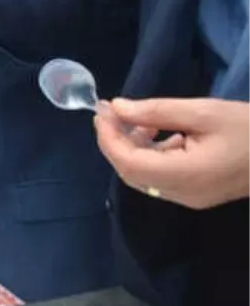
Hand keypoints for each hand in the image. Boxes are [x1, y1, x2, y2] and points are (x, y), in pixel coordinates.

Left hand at [95, 97, 249, 209]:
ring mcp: (190, 197)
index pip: (128, 163)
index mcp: (185, 175)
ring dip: (131, 147)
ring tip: (135, 118)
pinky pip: (161, 177)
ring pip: (143, 176)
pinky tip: (156, 132)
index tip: (101, 111)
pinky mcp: (197, 194)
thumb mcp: (204, 111)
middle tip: (110, 112)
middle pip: (131, 173)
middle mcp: (182, 194)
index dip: (108, 138)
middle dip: (115, 142)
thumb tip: (117, 108)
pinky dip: (149, 154)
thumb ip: (156, 111)